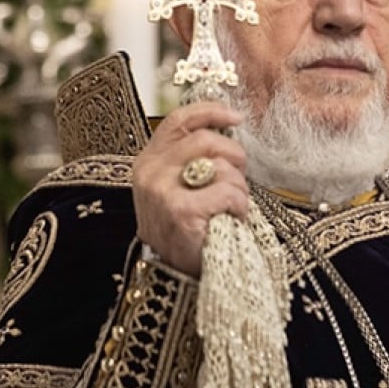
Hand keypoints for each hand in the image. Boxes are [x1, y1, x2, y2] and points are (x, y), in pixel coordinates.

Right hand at [131, 101, 247, 275]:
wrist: (176, 275)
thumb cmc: (185, 229)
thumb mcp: (178, 187)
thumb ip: (191, 159)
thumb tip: (226, 128)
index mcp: (149, 161)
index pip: (179, 121)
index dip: (211, 112)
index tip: (236, 117)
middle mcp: (150, 172)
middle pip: (206, 140)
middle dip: (234, 157)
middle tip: (239, 177)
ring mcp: (163, 192)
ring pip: (221, 167)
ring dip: (238, 188)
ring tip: (231, 208)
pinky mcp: (181, 211)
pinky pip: (228, 192)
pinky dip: (240, 206)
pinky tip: (232, 219)